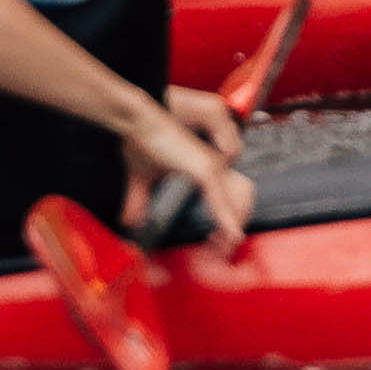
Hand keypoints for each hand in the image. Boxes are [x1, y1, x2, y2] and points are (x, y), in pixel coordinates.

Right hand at [127, 85, 255, 251]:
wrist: (136, 121)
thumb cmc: (140, 140)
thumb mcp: (141, 178)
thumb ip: (138, 200)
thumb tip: (129, 221)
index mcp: (204, 167)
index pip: (229, 197)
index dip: (229, 220)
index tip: (217, 241)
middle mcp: (214, 166)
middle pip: (240, 203)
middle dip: (235, 228)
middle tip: (223, 248)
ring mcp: (211, 167)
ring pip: (235, 204)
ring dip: (232, 228)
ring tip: (225, 246)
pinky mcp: (203, 169)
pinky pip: (220, 200)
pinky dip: (226, 219)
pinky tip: (230, 235)